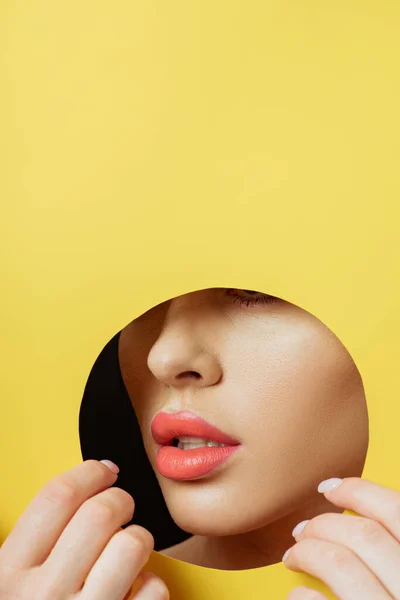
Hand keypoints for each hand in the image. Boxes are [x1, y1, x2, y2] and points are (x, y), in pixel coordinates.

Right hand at [0, 460, 168, 599]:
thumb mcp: (10, 585)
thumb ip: (32, 543)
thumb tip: (85, 484)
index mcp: (8, 576)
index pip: (56, 497)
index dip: (87, 473)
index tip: (102, 471)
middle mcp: (44, 597)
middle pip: (101, 512)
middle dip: (119, 501)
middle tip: (119, 510)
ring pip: (133, 542)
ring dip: (136, 540)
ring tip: (125, 554)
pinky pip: (154, 587)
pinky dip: (150, 584)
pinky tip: (132, 594)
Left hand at [283, 477, 399, 598]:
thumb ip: (392, 551)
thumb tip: (359, 523)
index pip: (396, 510)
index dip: (360, 492)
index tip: (331, 488)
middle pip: (365, 534)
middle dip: (325, 525)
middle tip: (303, 529)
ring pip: (339, 562)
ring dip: (308, 553)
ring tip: (293, 557)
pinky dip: (302, 593)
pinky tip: (299, 594)